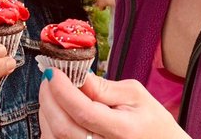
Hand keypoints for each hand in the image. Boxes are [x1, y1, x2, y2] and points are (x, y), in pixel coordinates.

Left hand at [39, 69, 188, 138]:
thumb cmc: (153, 124)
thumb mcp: (136, 96)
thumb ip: (102, 87)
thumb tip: (73, 71)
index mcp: (123, 132)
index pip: (83, 112)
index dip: (62, 89)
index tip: (52, 70)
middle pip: (63, 128)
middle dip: (48, 97)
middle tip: (49, 77)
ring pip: (55, 138)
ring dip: (47, 111)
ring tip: (54, 92)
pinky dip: (50, 126)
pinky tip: (58, 112)